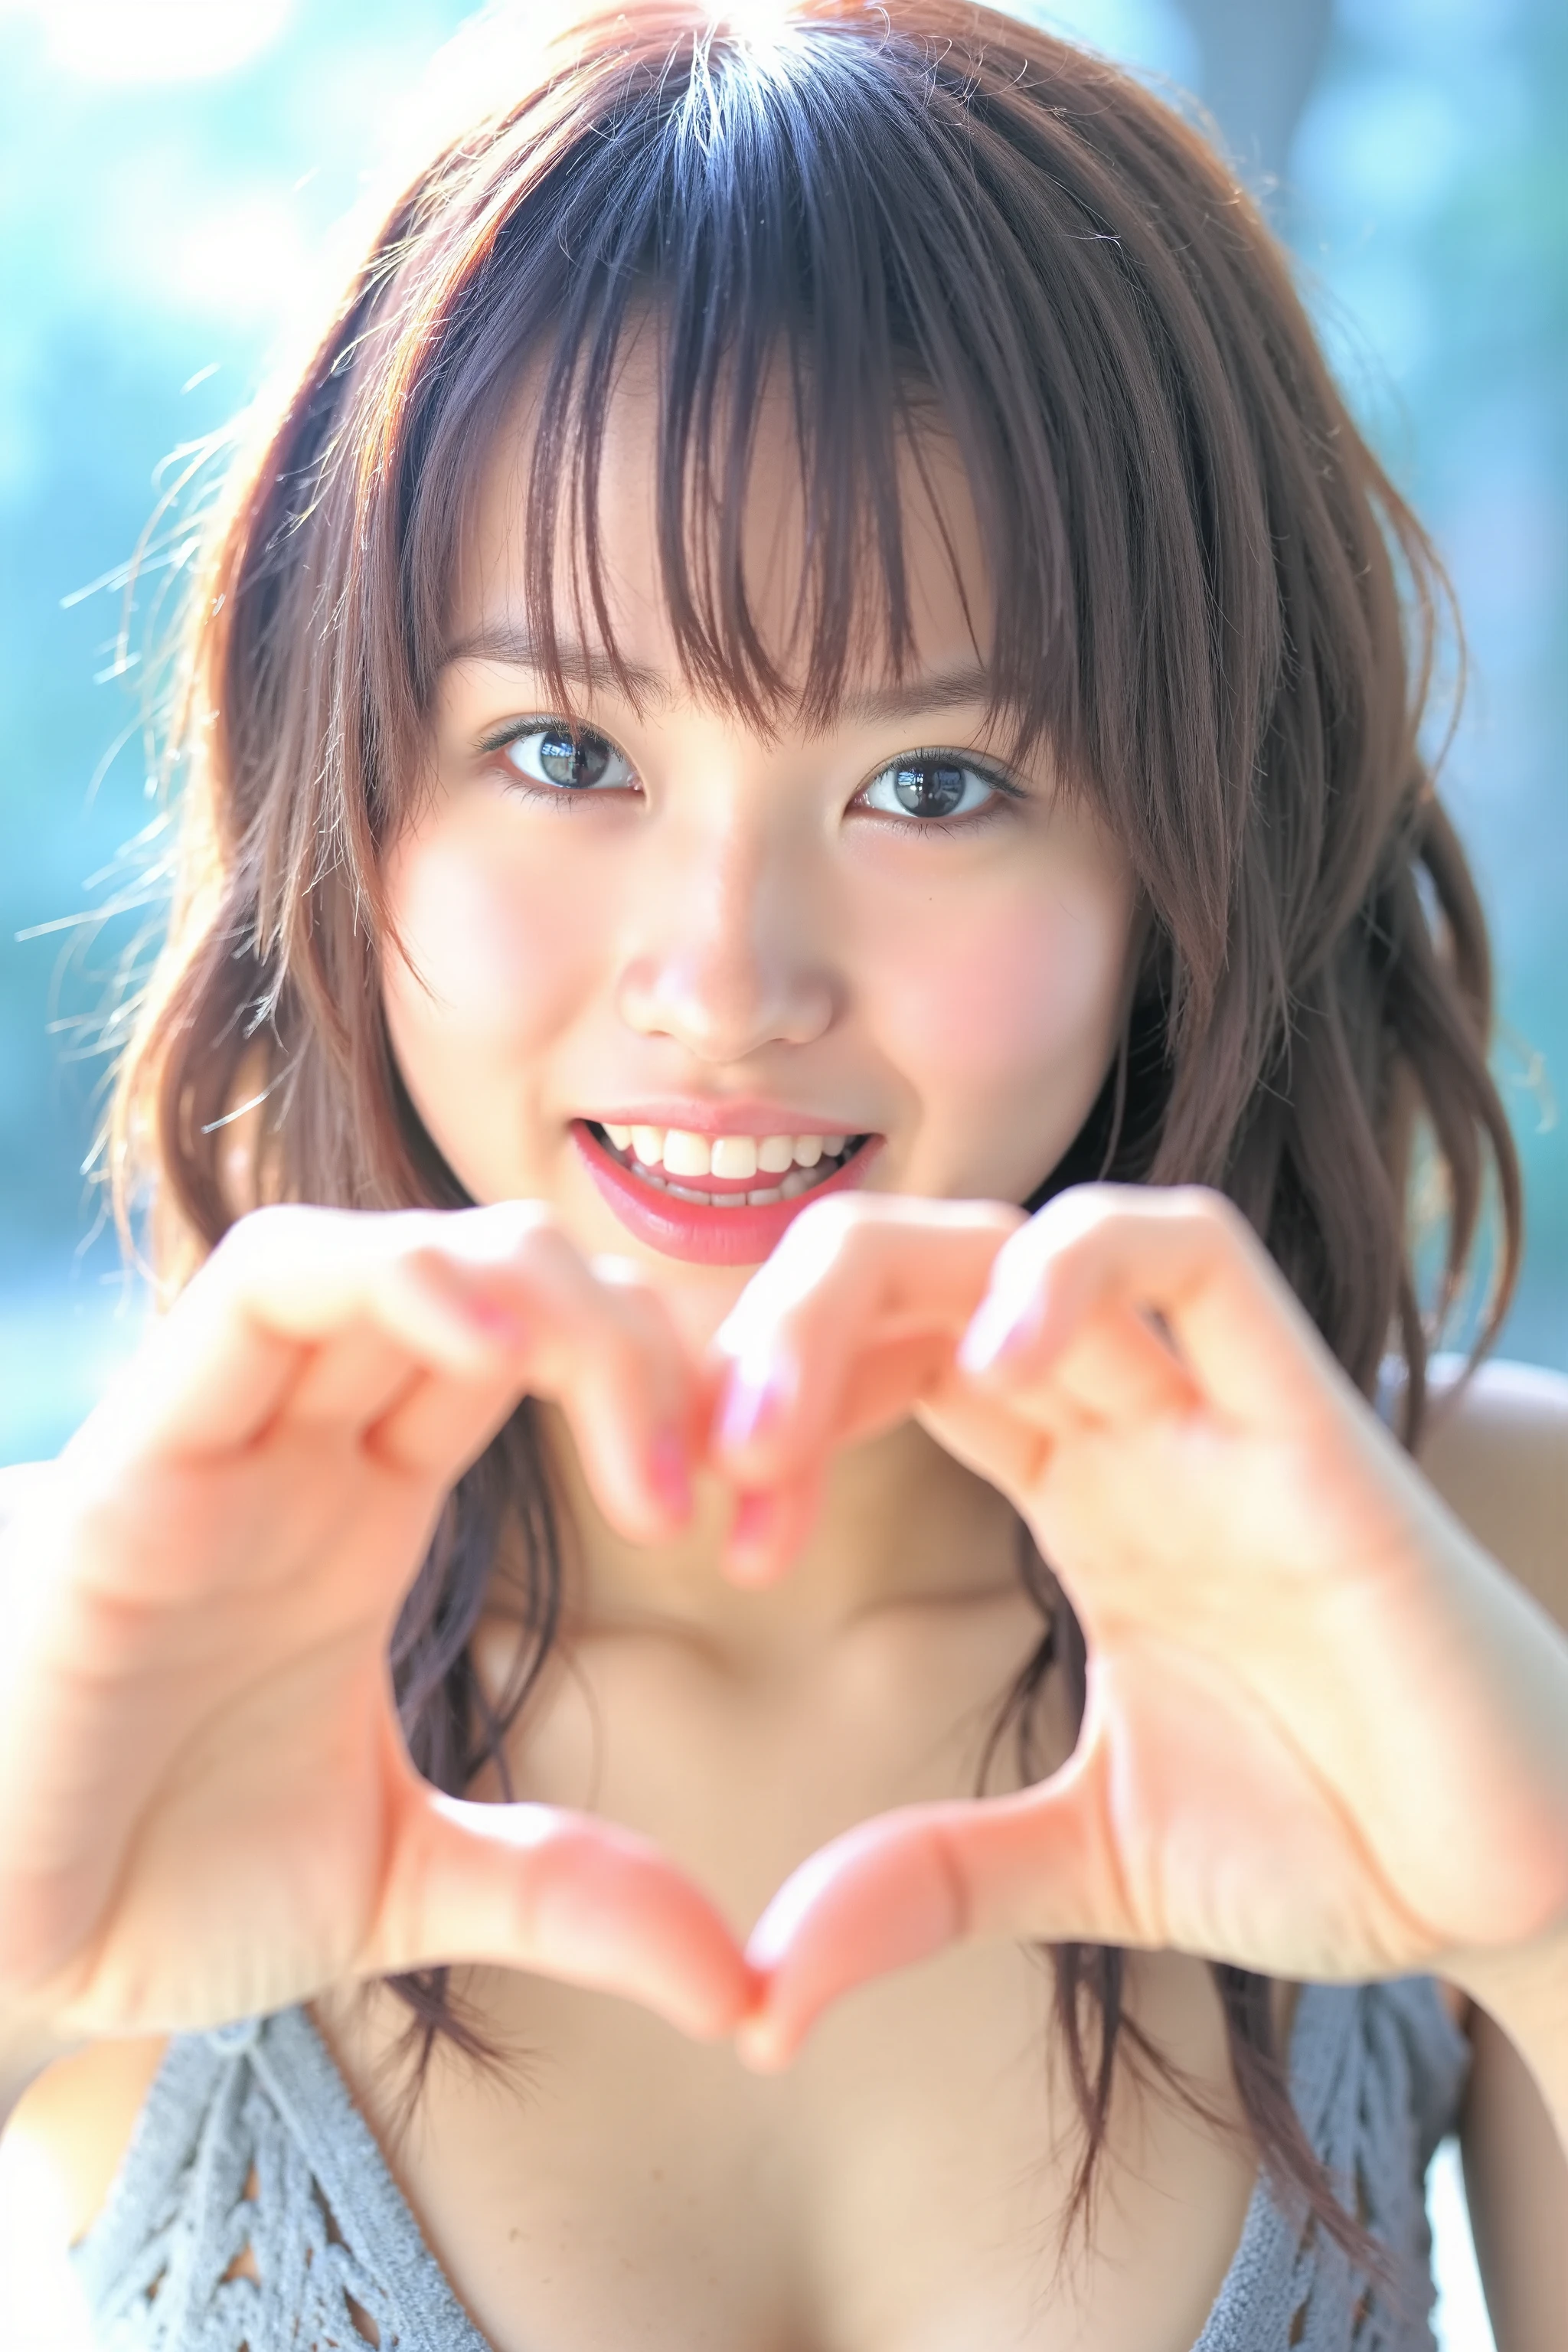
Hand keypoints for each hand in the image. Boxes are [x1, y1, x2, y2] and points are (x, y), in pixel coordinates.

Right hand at [0, 1203, 750, 2050]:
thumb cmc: (157, 1887)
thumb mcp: (401, 1885)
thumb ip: (563, 1894)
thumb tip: (740, 1980)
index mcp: (372, 1502)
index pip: (537, 1352)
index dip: (665, 1389)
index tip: (754, 1518)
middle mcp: (310, 1444)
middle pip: (496, 1278)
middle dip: (635, 1337)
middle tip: (718, 1484)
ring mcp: (232, 1435)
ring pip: (393, 1246)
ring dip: (537, 1287)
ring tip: (630, 1422)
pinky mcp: (142, 1456)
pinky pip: (263, 1287)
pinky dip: (389, 1274)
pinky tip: (488, 1337)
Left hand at [710, 1185, 1567, 2065]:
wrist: (1521, 1891)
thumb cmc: (1335, 1839)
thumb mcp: (1090, 1860)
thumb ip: (931, 1882)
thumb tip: (762, 1986)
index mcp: (1076, 1486)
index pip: (895, 1356)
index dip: (779, 1406)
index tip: (714, 1533)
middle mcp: (1134, 1423)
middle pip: (929, 1270)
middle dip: (786, 1326)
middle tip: (705, 1462)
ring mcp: (1220, 1413)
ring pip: (1030, 1232)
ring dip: (881, 1287)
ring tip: (782, 1419)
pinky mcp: (1315, 1429)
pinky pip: (1200, 1258)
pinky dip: (1080, 1267)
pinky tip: (993, 1355)